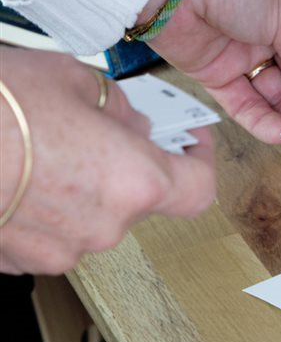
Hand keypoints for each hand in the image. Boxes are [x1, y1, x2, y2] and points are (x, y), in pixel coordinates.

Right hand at [0, 48, 214, 274]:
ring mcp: (58, 252)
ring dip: (82, 186)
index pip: (197, 189)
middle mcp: (103, 227)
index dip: (200, 163)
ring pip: (91, 217)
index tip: (191, 144)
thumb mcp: (70, 79)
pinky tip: (15, 174)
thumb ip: (118, 108)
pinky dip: (44, 207)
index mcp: (133, 181)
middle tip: (98, 128)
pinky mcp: (17, 262)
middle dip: (126, 164)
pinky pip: (50, 231)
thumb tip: (132, 123)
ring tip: (41, 146)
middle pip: (138, 199)